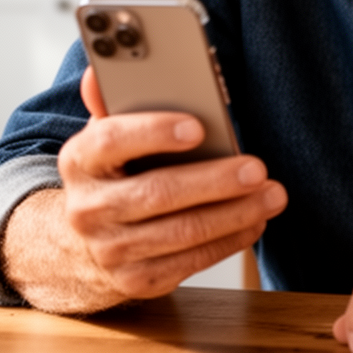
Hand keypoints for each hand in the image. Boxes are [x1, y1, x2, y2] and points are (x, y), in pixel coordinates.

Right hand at [0, 67, 285, 313]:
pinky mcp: (135, 281)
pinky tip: (254, 222)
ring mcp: (110, 250)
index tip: (199, 127)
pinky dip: (228, 241)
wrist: (80, 244)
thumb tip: (99, 70)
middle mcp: (88, 209)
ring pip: (180, 232)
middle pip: (157, 193)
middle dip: (215, 181)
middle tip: (258, 168)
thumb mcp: (106, 137)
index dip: (155, 132)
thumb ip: (113, 101)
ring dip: (233, 214)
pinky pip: (189, 262)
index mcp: (80, 161)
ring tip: (272, 195)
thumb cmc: (113, 175)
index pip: (112, 140)